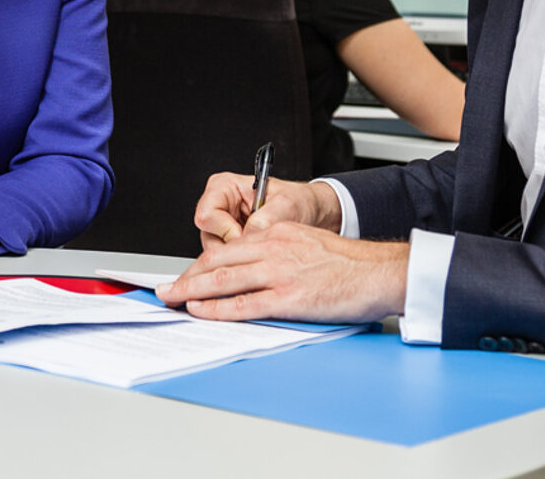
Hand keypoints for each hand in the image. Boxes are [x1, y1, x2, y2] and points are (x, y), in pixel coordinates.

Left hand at [157, 221, 408, 323]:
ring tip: (172, 299)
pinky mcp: (288, 297)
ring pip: (223, 281)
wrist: (379, 272)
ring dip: (191, 291)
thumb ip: (281, 251)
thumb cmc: (350, 263)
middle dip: (187, 277)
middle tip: (165, 288)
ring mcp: (279, 273)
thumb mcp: (308, 243)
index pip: (230, 249)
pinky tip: (201, 311)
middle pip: (219, 262)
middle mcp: (273, 248)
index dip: (203, 264)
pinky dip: (217, 308)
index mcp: (278, 233)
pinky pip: (244, 304)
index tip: (186, 274)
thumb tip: (257, 271)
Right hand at [192, 172, 341, 250]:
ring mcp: (223, 227)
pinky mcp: (230, 244)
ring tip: (262, 251)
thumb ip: (266, 217)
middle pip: (208, 237)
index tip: (247, 236)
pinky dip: (243, 264)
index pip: (207, 215)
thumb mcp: (288, 204)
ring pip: (215, 253)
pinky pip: (227, 262)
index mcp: (224, 187)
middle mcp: (219, 206)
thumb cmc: (298, 202)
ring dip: (239, 258)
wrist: (311, 214)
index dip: (225, 230)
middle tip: (256, 249)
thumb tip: (249, 235)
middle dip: (232, 250)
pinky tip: (260, 258)